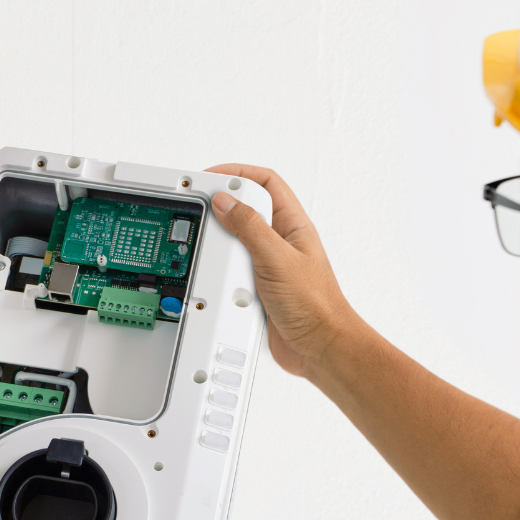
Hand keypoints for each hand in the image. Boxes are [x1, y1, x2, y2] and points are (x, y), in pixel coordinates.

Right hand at [206, 164, 362, 378]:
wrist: (318, 347)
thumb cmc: (315, 305)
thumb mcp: (277, 258)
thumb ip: (250, 227)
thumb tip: (226, 201)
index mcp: (293, 226)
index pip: (265, 183)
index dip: (238, 173)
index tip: (211, 177)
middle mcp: (279, 243)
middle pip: (244, 210)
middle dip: (221, 207)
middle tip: (200, 207)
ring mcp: (266, 265)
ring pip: (233, 242)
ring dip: (219, 245)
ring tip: (210, 244)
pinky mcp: (254, 287)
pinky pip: (229, 271)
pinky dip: (217, 273)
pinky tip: (216, 277)